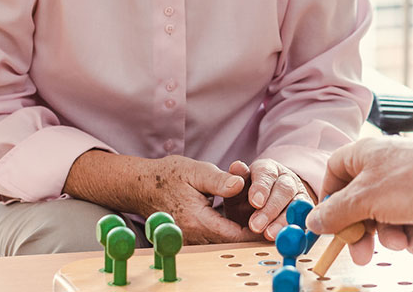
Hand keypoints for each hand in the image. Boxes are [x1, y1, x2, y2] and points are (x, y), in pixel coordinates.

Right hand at [63, 151, 263, 244]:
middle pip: (231, 240)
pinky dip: (228, 228)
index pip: (234, 235)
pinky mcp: (190, 237)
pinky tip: (238, 214)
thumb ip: (220, 180)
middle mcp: (193, 236)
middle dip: (251, 229)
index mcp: (197, 221)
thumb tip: (241, 184)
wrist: (141, 185)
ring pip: (223, 240)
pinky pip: (214, 237)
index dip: (255, 231)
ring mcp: (190, 239)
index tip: (272, 223)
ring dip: (240, 229)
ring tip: (257, 213)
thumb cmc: (168, 175)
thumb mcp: (196, 171)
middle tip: (269, 217)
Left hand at [224, 159, 315, 240]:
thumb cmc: (245, 199)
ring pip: (296, 204)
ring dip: (282, 221)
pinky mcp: (305, 211)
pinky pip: (304, 219)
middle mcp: (286, 179)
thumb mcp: (236, 192)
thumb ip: (234, 182)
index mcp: (267, 169)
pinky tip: (284, 237)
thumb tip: (236, 167)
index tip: (255, 202)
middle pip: (284, 189)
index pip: (266, 173)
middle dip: (270, 209)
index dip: (261, 187)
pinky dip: (294, 228)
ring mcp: (298, 195)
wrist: (257, 212)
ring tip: (269, 235)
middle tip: (256, 225)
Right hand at [306, 138, 412, 265]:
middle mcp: (383, 166)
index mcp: (363, 155)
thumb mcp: (365, 200)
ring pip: (385, 218)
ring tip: (403, 241)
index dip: (330, 199)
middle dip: (363, 231)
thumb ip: (336, 213)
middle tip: (362, 253)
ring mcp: (405, 183)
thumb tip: (312, 222)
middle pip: (359, 203)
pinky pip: (408, 222)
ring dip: (392, 236)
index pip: (334, 173)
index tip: (330, 223)